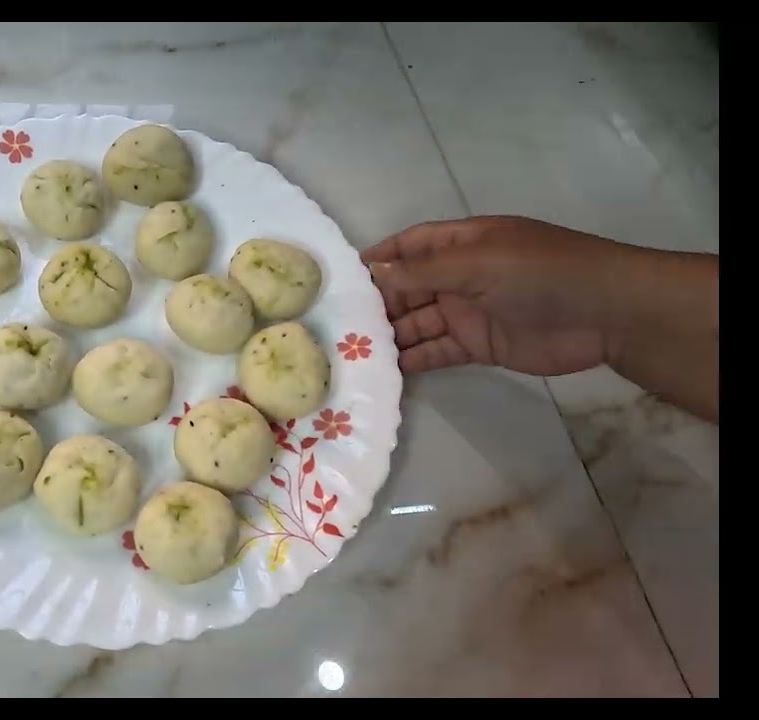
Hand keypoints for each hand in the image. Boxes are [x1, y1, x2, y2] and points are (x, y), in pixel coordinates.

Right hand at [360, 216, 628, 375]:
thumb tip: (373, 270)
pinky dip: (415, 359)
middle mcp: (462, 274)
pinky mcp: (481, 345)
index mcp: (464, 243)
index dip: (379, 257)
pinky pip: (439, 350)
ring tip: (351, 351)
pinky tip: (386, 370)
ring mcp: (471, 311)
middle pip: (409, 286)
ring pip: (420, 321)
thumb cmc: (541, 273)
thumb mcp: (479, 263)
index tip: (341, 278)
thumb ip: (424, 271)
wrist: (605, 313)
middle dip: (377, 303)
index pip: (411, 244)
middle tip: (337, 325)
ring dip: (391, 334)